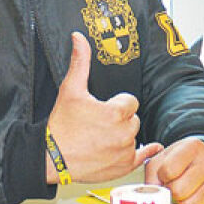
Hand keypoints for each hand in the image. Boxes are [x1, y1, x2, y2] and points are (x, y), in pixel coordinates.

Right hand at [45, 33, 161, 182]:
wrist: (51, 156)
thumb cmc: (60, 126)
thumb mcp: (70, 90)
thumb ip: (80, 62)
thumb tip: (79, 38)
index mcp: (116, 113)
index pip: (130, 102)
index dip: (117, 103)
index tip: (103, 109)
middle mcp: (124, 133)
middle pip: (133, 119)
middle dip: (120, 119)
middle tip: (100, 124)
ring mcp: (125, 151)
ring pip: (134, 136)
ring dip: (124, 135)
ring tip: (103, 138)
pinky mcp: (123, 166)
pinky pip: (142, 156)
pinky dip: (145, 152)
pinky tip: (152, 147)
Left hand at [144, 137, 203, 203]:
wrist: (203, 161)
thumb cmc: (180, 162)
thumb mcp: (161, 160)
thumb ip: (152, 175)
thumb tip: (150, 195)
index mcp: (193, 147)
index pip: (168, 171)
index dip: (163, 178)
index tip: (167, 175)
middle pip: (179, 191)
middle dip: (173, 192)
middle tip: (176, 186)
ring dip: (184, 202)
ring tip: (187, 191)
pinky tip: (198, 196)